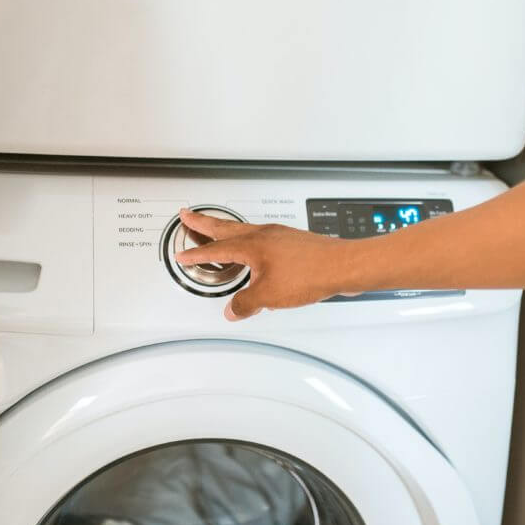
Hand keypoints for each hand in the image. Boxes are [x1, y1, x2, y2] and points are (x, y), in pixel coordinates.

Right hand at [174, 209, 356, 320]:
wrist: (342, 266)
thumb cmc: (310, 273)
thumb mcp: (269, 296)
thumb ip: (246, 303)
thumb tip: (233, 309)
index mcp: (251, 246)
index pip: (216, 249)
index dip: (197, 254)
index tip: (183, 255)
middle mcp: (264, 235)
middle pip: (226, 228)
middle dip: (204, 223)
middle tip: (188, 215)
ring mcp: (279, 236)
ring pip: (244, 230)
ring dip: (226, 230)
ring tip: (215, 230)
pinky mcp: (293, 242)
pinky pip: (262, 238)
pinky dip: (249, 241)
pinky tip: (254, 252)